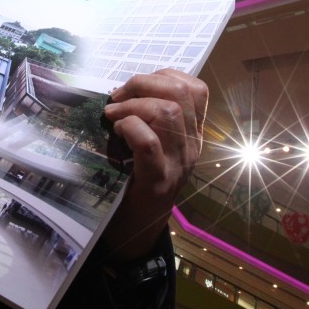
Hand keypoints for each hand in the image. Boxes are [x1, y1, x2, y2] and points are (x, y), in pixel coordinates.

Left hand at [100, 69, 206, 261]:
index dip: (164, 76)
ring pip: (167, 112)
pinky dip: (130, 127)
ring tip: (112, 114)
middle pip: (181, 93)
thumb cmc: (138, 181)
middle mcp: (191, 146)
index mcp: (192, 134)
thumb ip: (150, 118)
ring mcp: (178, 164)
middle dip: (143, 84)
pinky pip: (149, 142)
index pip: (196, 89)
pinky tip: (117, 131)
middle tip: (117, 97)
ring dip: (132, 104)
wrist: (136, 232)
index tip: (135, 86)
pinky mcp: (157, 181)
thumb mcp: (152, 144)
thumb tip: (125, 90)